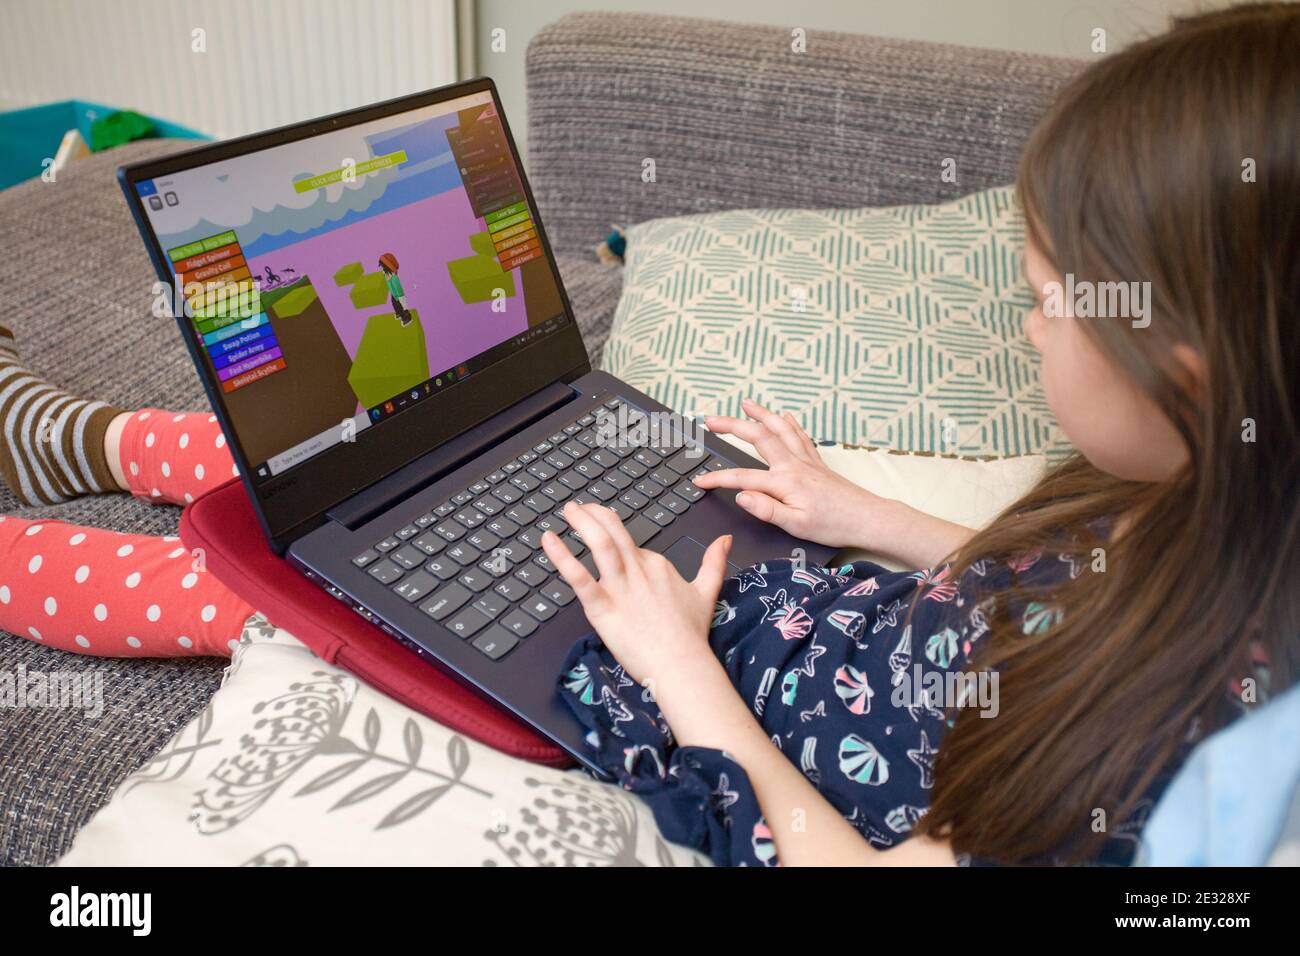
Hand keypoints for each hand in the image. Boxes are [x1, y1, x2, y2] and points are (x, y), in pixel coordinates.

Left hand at [541, 501, 730, 688]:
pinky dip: (562, 557)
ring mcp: (620, 588)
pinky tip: (550, 541)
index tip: (606, 538)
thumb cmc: (691, 635)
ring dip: (582, 522)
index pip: (632, 547)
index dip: (618, 543)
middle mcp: (638, 571)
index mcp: (658, 566)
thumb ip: (714, 562)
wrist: (682, 665)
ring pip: (600, 544)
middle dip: (594, 514)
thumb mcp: (707, 591)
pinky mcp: (603, 608)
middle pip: (614, 531)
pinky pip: (579, 578)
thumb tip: (725, 539)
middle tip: (579, 507)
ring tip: (568, 510)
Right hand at [695, 399, 904, 549]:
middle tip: (712, 420)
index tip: (699, 481)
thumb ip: (765, 509)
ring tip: (745, 403)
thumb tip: (741, 495)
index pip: (742, 478)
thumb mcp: (795, 525)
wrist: (867, 519)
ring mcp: (806, 461)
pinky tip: (785, 415)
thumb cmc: (834, 525)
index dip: (717, 479)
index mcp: (785, 482)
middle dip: (732, 425)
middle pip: (758, 437)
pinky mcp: (817, 463)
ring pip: (780, 429)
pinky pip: (800, 435)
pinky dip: (790, 423)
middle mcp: (794, 465)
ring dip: (761, 414)